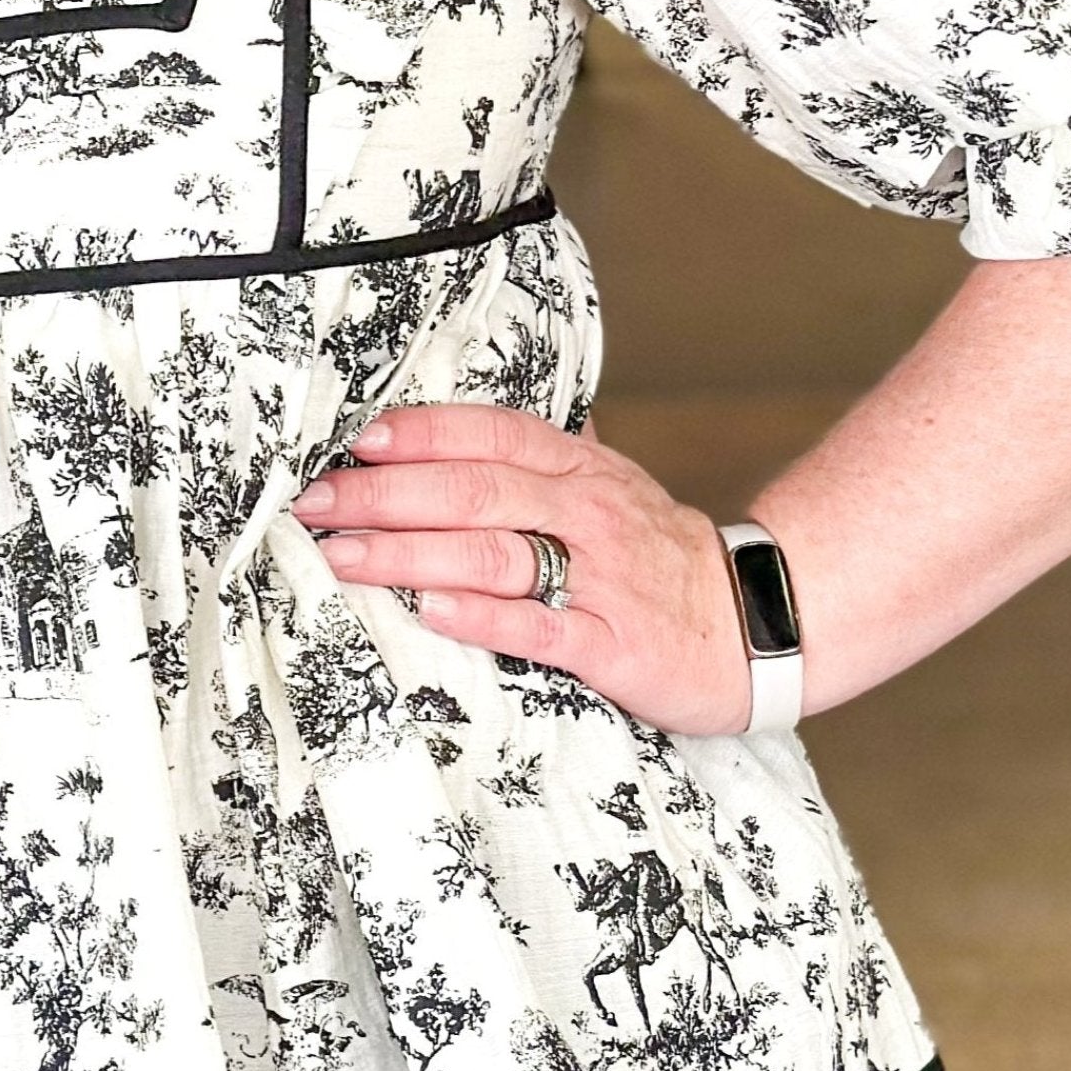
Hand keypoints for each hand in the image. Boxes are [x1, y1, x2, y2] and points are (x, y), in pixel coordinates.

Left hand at [292, 404, 751, 736]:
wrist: (757, 622)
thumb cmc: (660, 558)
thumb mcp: (606, 487)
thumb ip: (541, 458)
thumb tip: (463, 425)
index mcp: (577, 468)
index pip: (489, 433)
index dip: (420, 433)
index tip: (355, 440)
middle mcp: (584, 512)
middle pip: (472, 490)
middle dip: (383, 495)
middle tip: (313, 504)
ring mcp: (599, 577)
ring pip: (491, 553)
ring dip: (407, 553)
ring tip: (340, 557)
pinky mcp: (614, 645)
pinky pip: (539, 626)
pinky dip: (480, 617)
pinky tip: (428, 612)